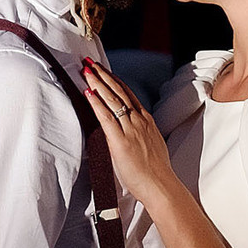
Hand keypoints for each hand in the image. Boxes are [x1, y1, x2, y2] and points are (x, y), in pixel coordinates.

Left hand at [78, 59, 176, 199]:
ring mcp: (130, 129)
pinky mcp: (120, 141)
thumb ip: (140, 133)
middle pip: (118, 91)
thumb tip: (130, 131)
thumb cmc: (155, 170)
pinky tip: (88, 92)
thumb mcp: (151, 144)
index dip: (114, 80)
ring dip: (97, 83)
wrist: (160, 185)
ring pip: (112, 100)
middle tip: (90, 63)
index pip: (128, 93)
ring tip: (86, 71)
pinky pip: (106, 117)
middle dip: (103, 75)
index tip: (104, 69)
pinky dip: (96, 103)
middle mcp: (139, 121)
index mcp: (146, 120)